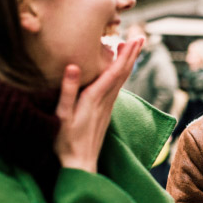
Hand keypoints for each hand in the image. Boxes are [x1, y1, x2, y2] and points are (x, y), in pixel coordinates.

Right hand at [54, 38, 143, 172]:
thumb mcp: (61, 115)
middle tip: (140, 38)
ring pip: (121, 81)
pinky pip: (116, 89)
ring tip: (131, 48)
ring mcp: (106, 108)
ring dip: (127, 63)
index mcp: (94, 99)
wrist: (80, 165)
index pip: (114, 72)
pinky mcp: (105, 113)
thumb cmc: (66, 141)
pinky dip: (120, 75)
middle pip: (122, 74)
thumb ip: (67, 91)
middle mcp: (105, 102)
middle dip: (131, 55)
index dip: (125, 55)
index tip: (133, 39)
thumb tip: (73, 66)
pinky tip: (119, 72)